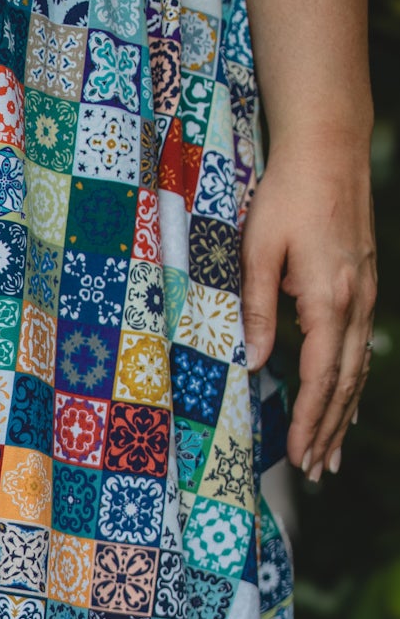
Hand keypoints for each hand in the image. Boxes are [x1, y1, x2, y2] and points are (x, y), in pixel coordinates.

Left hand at [239, 136, 375, 485]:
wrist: (329, 146)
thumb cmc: (286, 194)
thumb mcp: (259, 250)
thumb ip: (257, 309)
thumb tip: (253, 362)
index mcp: (328, 298)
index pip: (322, 376)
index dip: (311, 421)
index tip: (300, 456)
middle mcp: (355, 302)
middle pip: (346, 383)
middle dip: (330, 431)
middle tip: (317, 472)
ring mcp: (365, 294)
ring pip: (359, 369)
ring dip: (344, 415)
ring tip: (332, 454)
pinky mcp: (363, 285)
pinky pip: (360, 347)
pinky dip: (353, 382)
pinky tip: (345, 401)